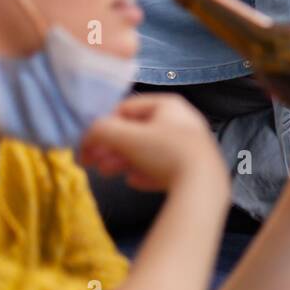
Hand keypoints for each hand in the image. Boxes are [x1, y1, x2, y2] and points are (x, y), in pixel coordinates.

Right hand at [80, 93, 225, 192]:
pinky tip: (135, 181)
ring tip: (109, 173)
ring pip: (147, 150)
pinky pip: (162, 167)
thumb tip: (87, 137)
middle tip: (94, 163)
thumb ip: (100, 132)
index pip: (126, 108)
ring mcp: (188, 144)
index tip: (89, 144)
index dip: (104, 125)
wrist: (202, 184)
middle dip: (111, 147)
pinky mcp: (192, 167)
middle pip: (136, 131)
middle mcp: (181, 120)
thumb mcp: (126, 138)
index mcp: (168, 105)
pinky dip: (145, 173)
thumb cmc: (165, 152)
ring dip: (123, 161)